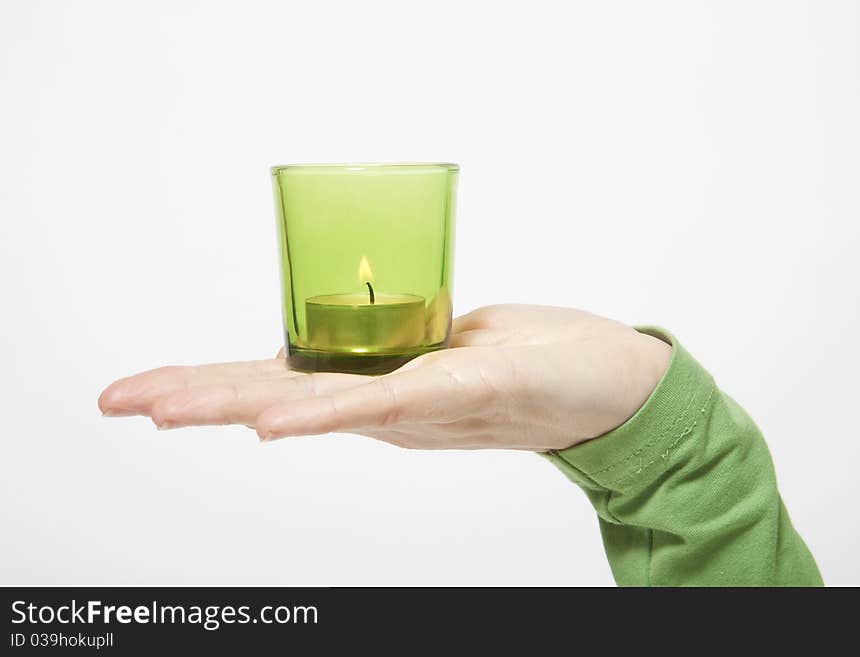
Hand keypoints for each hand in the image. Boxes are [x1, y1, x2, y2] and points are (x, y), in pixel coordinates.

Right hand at [98, 305, 670, 450]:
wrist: (611, 387)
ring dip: (238, 404)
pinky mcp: (465, 392)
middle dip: (195, 397)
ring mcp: (420, 404)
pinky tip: (272, 421)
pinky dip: (324, 410)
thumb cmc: (531, 359)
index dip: (209, 385)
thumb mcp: (450, 344)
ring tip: (168, 409)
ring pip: (316, 404)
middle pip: (278, 397)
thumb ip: (398, 349)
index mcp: (376, 385)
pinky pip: (386, 400)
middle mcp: (386, 404)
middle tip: (119, 401)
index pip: (279, 383)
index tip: (145, 391)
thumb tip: (359, 331)